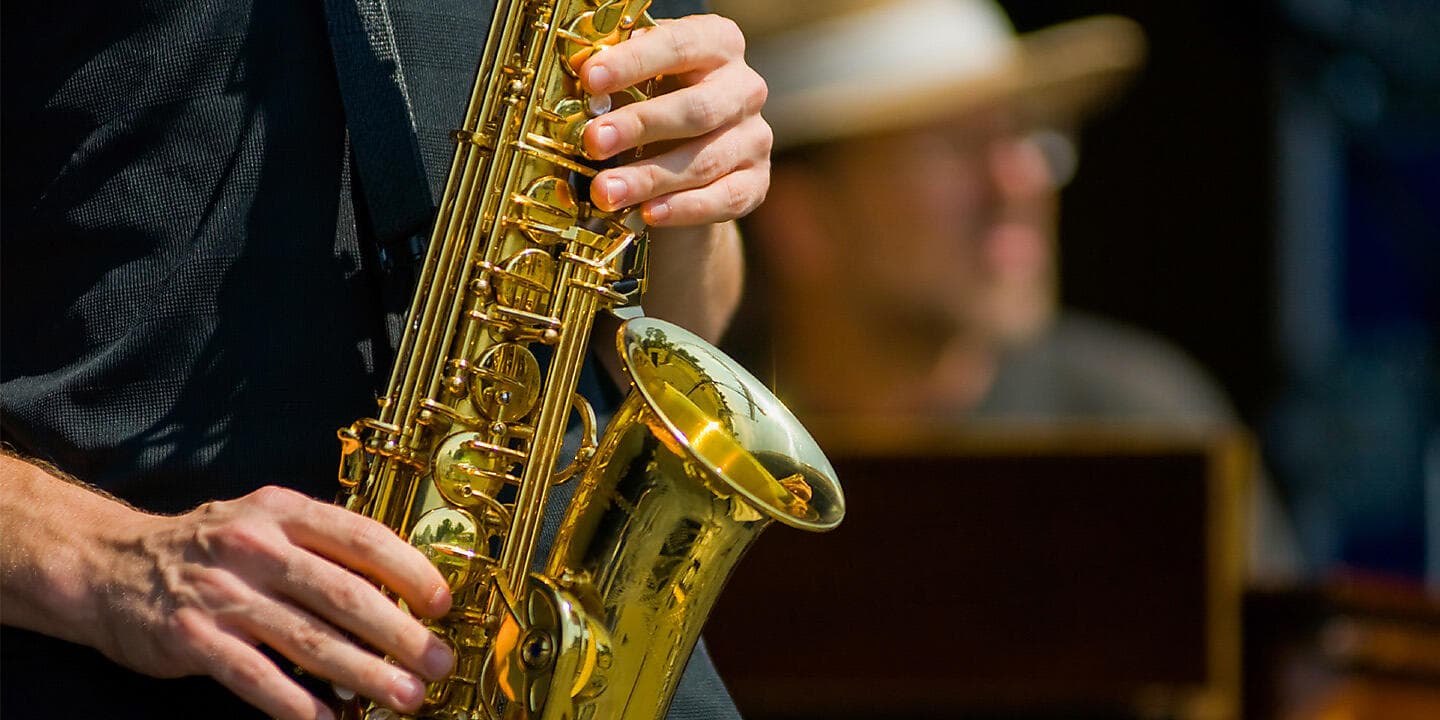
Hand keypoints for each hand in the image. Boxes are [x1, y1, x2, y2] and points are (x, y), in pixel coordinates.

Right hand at [93, 487, 453, 719]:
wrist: (110, 565)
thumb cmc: (209, 549)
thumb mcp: (266, 524)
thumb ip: (322, 548)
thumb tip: (399, 588)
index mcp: (283, 512)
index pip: (361, 537)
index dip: (409, 570)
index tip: (443, 602)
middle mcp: (256, 547)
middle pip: (344, 593)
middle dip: (399, 634)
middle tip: (438, 661)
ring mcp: (223, 593)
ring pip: (308, 639)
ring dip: (364, 673)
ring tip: (404, 695)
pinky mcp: (193, 638)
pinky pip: (255, 677)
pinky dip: (296, 704)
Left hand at [581, 13, 771, 227]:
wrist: (684, 157)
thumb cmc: (654, 104)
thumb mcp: (637, 81)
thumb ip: (617, 81)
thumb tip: (581, 86)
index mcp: (717, 44)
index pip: (679, 46)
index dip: (633, 62)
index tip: (590, 78)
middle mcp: (744, 88)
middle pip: (697, 109)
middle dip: (640, 126)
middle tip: (594, 141)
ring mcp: (755, 137)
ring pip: (705, 161)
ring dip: (650, 178)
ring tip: (605, 191)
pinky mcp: (756, 182)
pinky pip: (724, 199)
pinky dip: (684, 209)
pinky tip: (648, 214)